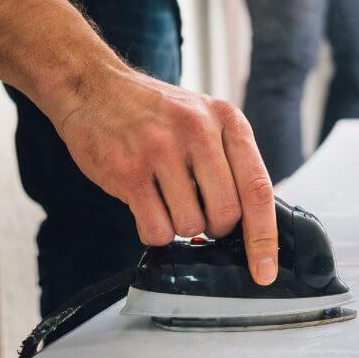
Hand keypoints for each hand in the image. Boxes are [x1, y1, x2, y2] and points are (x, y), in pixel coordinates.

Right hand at [51, 67, 278, 284]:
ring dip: (178, 225)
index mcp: (226, 120)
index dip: (264, 236)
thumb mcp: (202, 118)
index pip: (257, 188)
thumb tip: (249, 222)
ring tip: (163, 197)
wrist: (94, 87)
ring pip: (189, 226)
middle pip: (225, 214)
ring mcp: (162, 150)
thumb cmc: (152, 111)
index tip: (264, 269)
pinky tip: (145, 205)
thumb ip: (228, 160)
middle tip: (196, 211)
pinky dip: (153, 231)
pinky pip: (155, 229)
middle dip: (213, 228)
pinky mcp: (129, 171)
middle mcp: (198, 131)